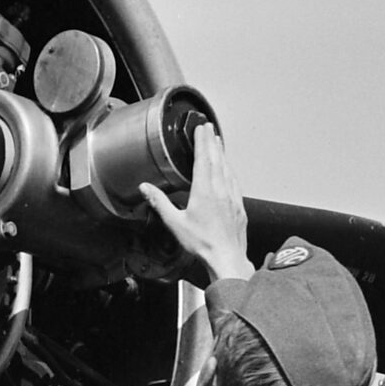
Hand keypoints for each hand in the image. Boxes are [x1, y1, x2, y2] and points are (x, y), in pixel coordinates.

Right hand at [138, 123, 253, 284]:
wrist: (226, 257)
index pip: (203, 159)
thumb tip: (145, 188)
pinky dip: (229, 171)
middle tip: (209, 128)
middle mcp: (221, 190)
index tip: (200, 128)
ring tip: (218, 143)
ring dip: (222, 154)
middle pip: (217, 159)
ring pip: (227, 169)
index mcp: (204, 191)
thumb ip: (159, 203)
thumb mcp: (175, 223)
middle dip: (212, 142)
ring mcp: (232, 197)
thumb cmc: (202, 244)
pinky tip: (228, 171)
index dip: (201, 142)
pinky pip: (234, 182)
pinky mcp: (239, 206)